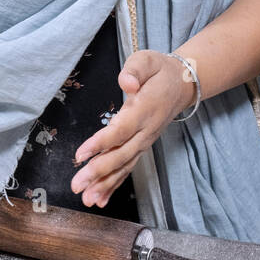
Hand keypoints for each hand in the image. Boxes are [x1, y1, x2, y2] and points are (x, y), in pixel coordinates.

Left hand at [72, 50, 194, 207]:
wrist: (182, 84)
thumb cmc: (159, 71)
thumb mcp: (147, 60)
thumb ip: (135, 70)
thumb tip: (126, 83)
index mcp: (144, 109)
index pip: (121, 130)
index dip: (100, 143)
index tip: (80, 155)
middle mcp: (146, 130)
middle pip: (121, 154)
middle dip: (98, 172)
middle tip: (77, 185)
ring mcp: (145, 141)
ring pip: (124, 166)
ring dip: (105, 184)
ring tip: (87, 199)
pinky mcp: (142, 147)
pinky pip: (128, 168)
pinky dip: (114, 185)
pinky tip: (100, 199)